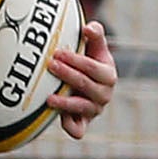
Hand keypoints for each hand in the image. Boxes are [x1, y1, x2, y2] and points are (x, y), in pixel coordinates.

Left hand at [45, 20, 116, 139]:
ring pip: (82, 108)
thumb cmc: (90, 61)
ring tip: (49, 97)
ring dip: (65, 103)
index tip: (58, 53)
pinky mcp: (83, 123)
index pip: (93, 68)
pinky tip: (55, 117)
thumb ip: (95, 34)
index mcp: (108, 75)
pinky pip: (78, 130)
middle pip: (86, 86)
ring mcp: (94, 110)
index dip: (76, 60)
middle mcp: (104, 95)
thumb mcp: (95, 47)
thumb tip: (88, 27)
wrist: (87, 84)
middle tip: (50, 65)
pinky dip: (69, 126)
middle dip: (68, 75)